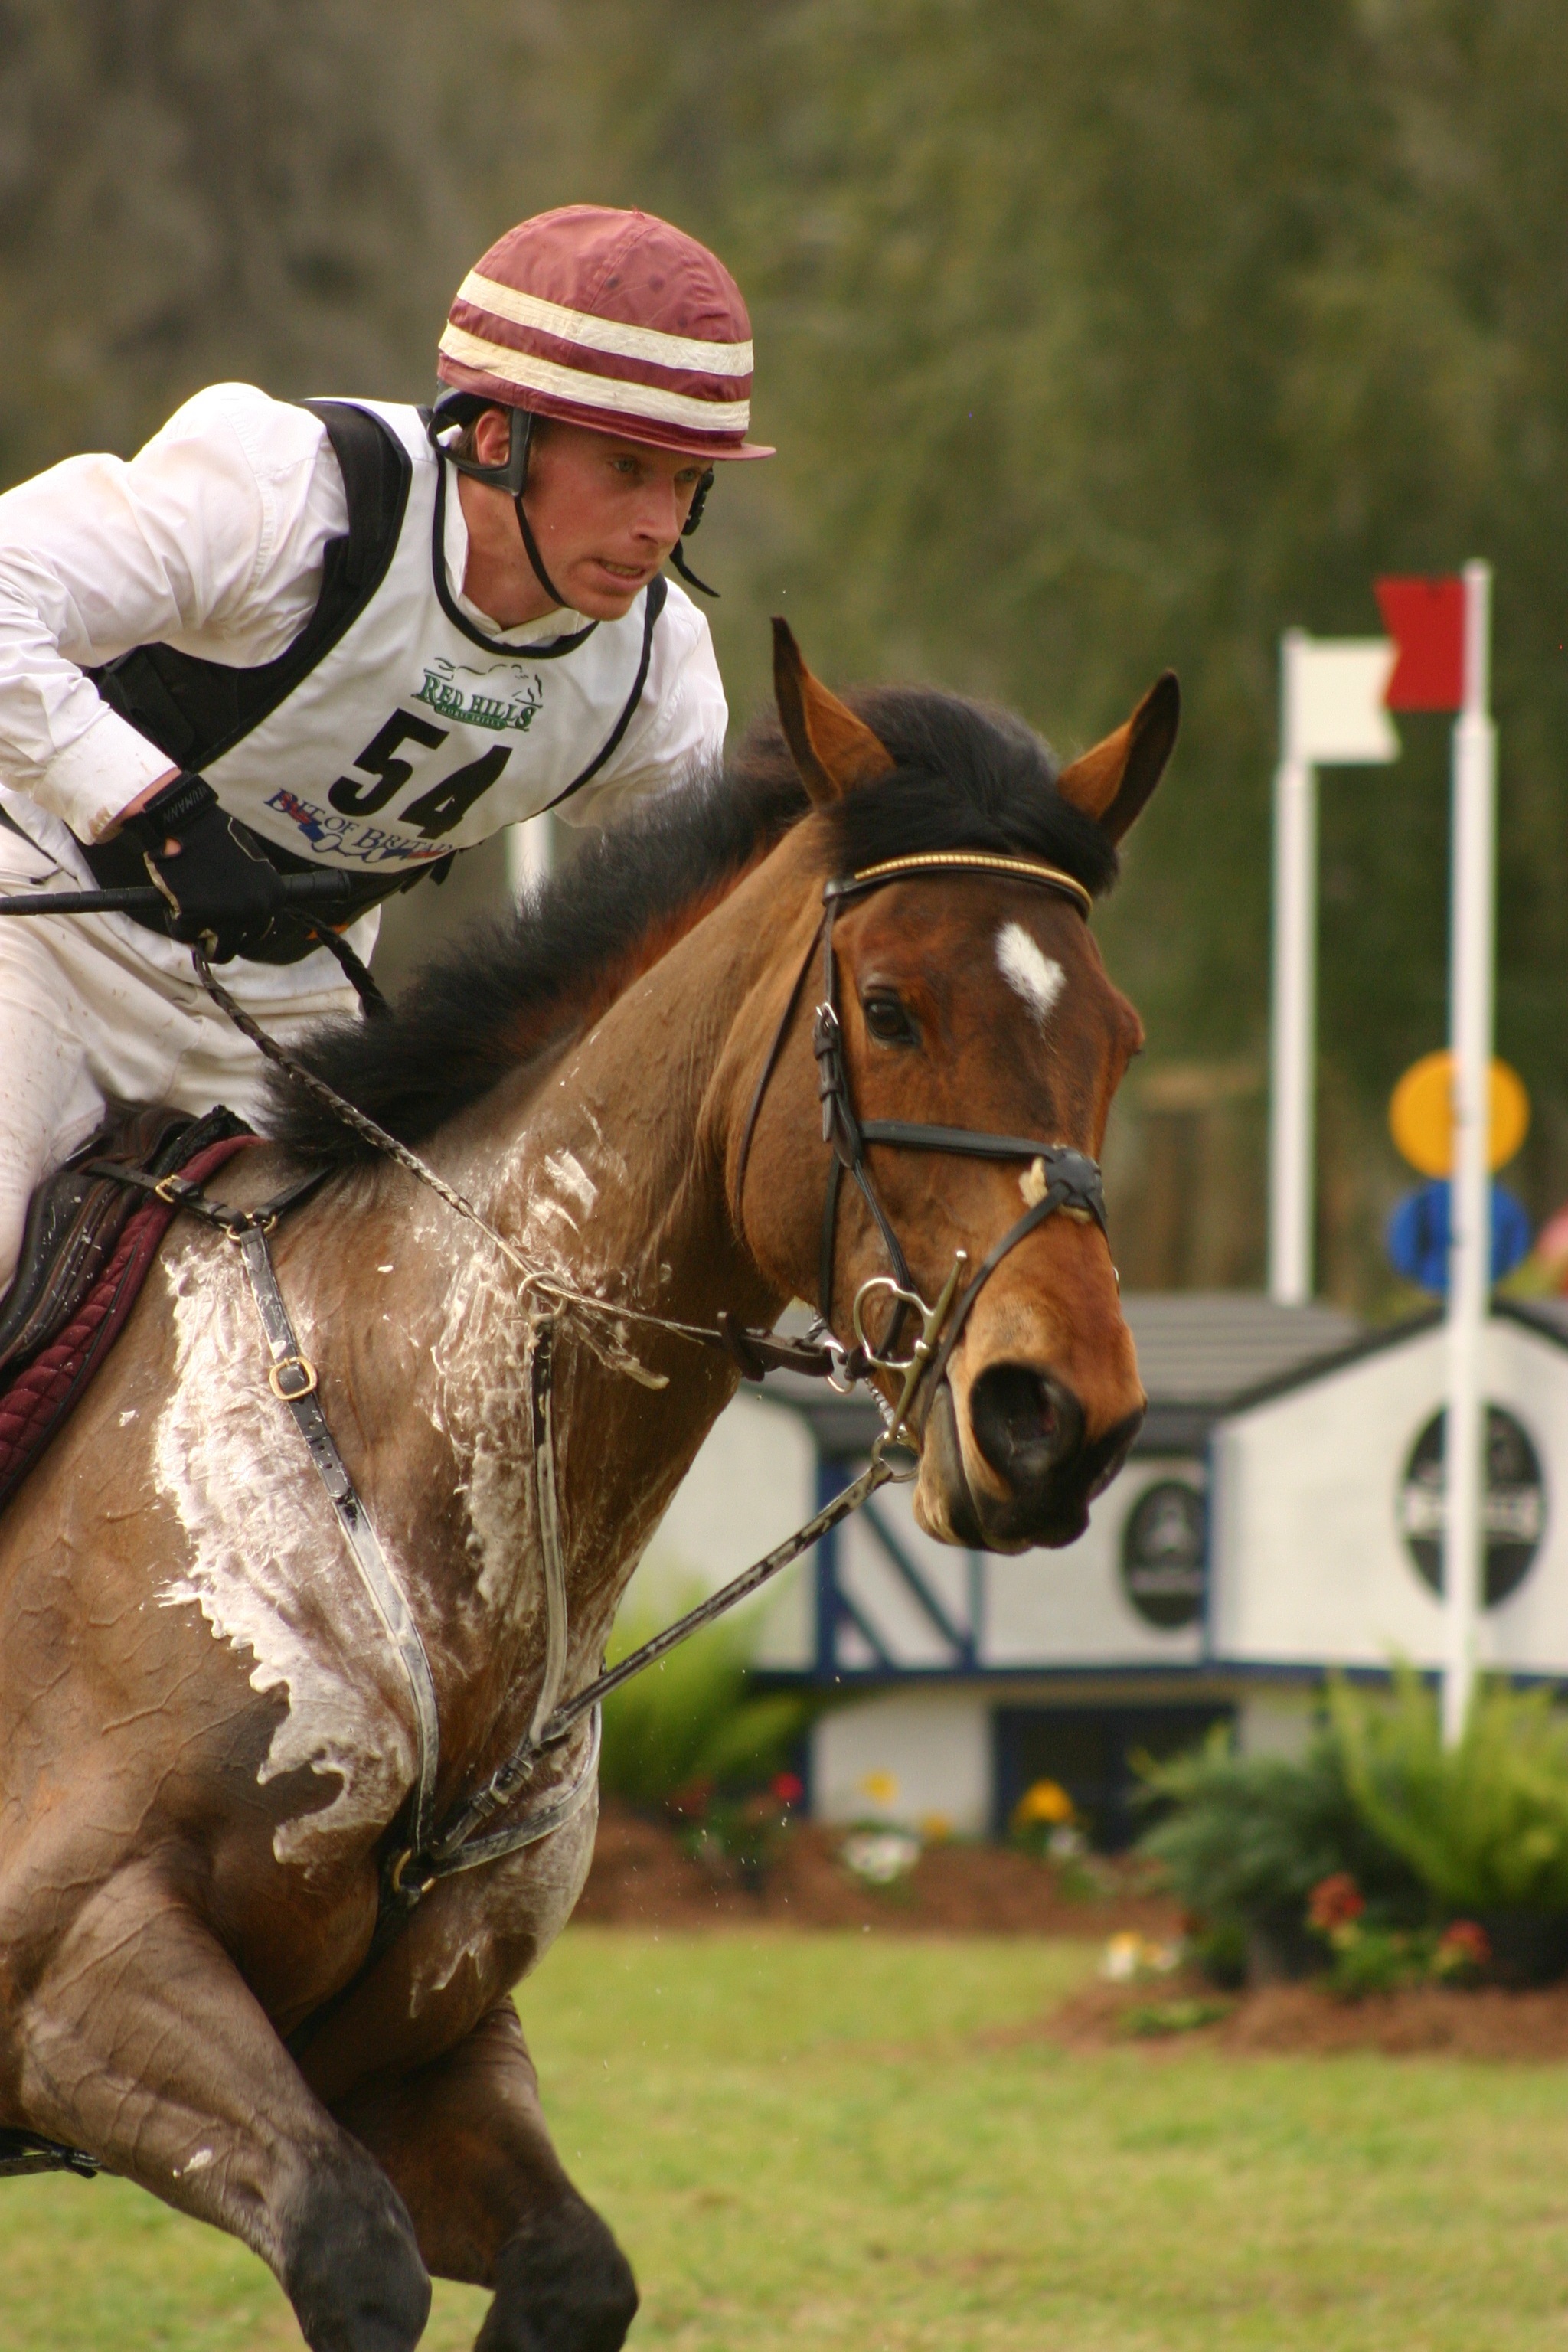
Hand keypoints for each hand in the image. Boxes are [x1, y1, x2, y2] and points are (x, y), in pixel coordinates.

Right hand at [123, 773, 285, 961]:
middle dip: (216, 937)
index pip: (257, 931)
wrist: (184, 819)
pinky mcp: (197, 916)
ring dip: (197, 935)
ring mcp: (229, 916)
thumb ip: (252, 893)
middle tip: (198, 920)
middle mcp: (257, 910)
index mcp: (274, 897)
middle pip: (236, 946)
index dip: (235, 928)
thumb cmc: (212, 837)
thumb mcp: (249, 865)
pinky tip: (173, 898)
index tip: (219, 919)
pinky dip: (174, 922)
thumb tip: (246, 924)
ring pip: (215, 951)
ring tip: (185, 909)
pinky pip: (184, 934)